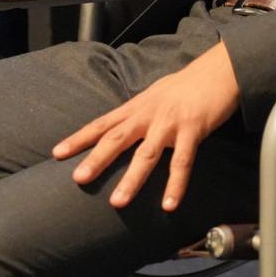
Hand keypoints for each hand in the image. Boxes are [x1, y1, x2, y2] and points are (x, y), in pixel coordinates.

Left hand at [52, 40, 239, 211]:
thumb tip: (118, 130)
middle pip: (116, 138)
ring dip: (132, 179)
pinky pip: (182, 162)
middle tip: (78, 179)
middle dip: (96, 159)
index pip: (102, 124)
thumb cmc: (184, 86)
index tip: (57, 152)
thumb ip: (136, 114)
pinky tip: (168, 205)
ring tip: (117, 202)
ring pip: (146, 155)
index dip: (79, 138)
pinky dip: (175, 185)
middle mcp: (148, 114)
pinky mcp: (192, 130)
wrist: (217, 71)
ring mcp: (169, 123)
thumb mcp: (153, 96)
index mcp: (136, 107)